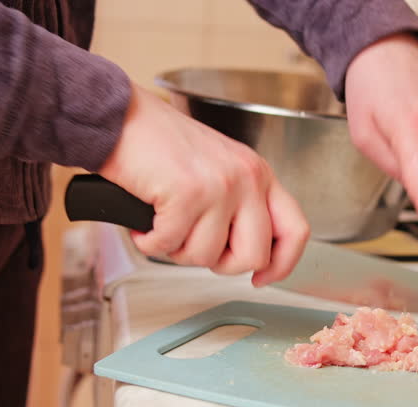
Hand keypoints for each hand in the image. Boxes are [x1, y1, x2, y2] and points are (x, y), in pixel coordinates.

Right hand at [98, 83, 309, 285]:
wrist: (122, 118)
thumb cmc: (162, 145)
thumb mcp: (221, 170)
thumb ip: (242, 207)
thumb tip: (249, 258)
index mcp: (260, 175)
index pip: (296, 231)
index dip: (282, 264)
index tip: (262, 277)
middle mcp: (247, 179)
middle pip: (254, 256)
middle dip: (220, 263)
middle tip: (195, 245)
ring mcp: (220, 186)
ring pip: (208, 256)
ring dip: (177, 250)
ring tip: (164, 223)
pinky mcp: (188, 194)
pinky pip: (170, 245)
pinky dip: (150, 241)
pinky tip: (146, 221)